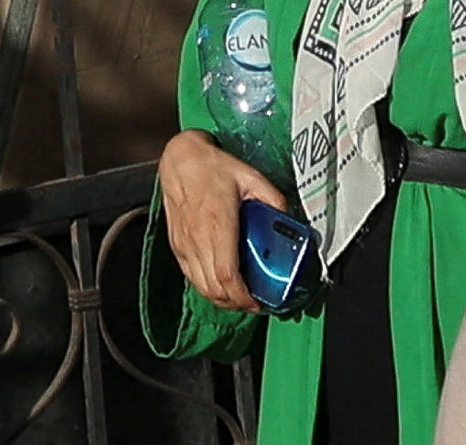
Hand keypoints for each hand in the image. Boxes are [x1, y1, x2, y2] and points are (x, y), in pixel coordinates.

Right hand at [156, 128, 260, 315]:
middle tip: (256, 304)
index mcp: (218, 224)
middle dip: (236, 303)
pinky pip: (192, 278)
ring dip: (221, 300)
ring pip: (201, 288)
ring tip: (241, 299)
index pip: (227, 275)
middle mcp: (198, 240)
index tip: (258, 302)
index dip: (242, 296)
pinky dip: (207, 289)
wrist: (181, 161)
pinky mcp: (178, 247)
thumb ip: (272, 198)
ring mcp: (185, 246)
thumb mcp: (251, 176)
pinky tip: (222, 286)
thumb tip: (287, 218)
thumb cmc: (213, 168)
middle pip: (214, 289)